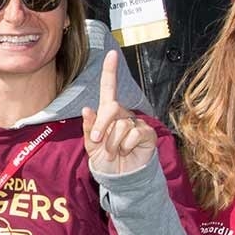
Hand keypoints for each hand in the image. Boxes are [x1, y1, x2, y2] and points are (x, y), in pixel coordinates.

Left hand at [81, 55, 157, 176]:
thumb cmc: (105, 162)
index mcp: (108, 114)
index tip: (111, 54)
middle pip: (112, 108)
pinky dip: (126, 146)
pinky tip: (127, 152)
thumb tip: (88, 109)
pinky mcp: (147, 133)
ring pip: (121, 125)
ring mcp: (135, 123)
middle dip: (102, 126)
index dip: (110, 71)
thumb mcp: (91, 147)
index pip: (108, 89)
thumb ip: (89, 129)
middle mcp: (122, 115)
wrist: (120, 180)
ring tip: (115, 152)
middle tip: (99, 142)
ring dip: (113, 143)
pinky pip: (134, 133)